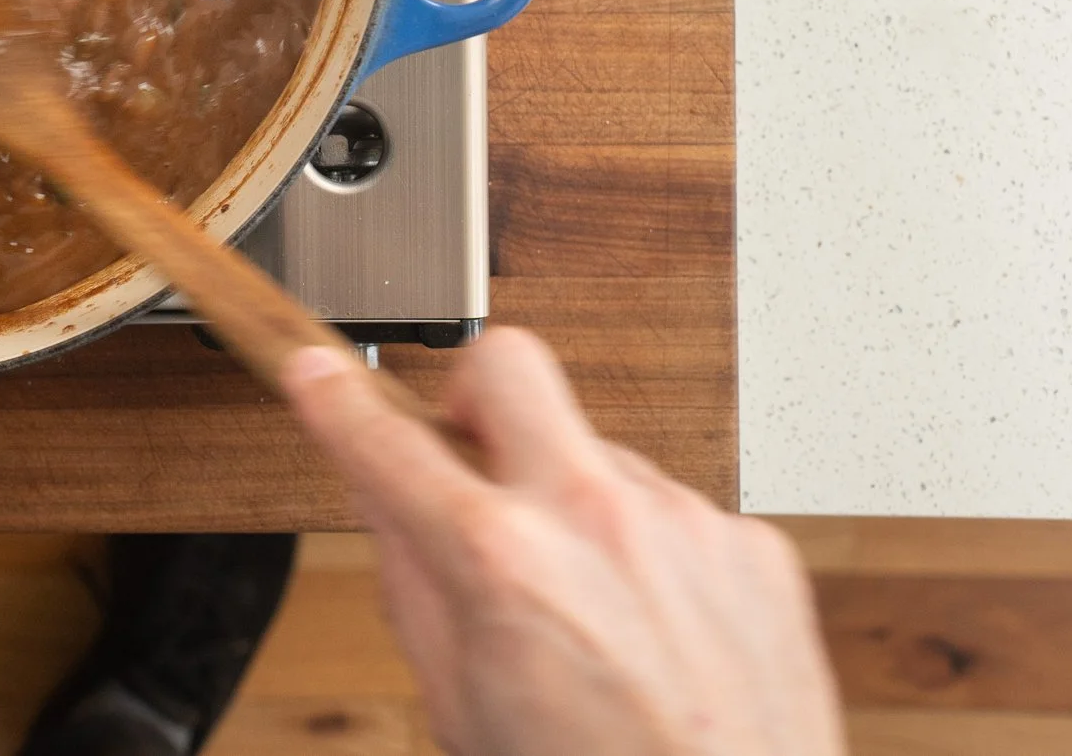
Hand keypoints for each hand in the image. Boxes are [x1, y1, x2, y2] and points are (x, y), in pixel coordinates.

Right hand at [283, 329, 843, 755]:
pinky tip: (653, 629)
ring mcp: (684, 523)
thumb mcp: (460, 706)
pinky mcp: (753, 545)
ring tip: (589, 607)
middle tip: (470, 450)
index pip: (387, 444)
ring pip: (597, 454)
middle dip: (470, 392)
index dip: (334, 400)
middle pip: (507, 364)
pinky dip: (651, 555)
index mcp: (502, 564)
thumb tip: (385, 502)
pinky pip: (675, 512)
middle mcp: (595, 519)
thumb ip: (414, 587)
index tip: (318, 373)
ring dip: (572, 505)